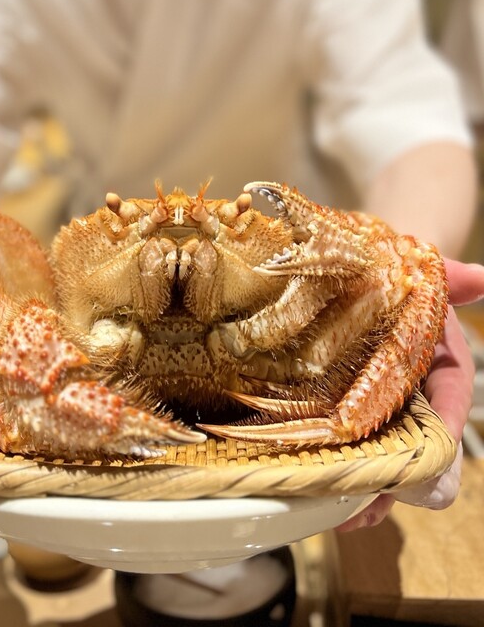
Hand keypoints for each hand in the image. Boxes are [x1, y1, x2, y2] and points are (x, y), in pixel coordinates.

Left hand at [338, 258, 483, 530]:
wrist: (360, 283)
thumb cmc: (396, 286)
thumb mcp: (422, 282)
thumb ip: (449, 281)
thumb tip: (481, 277)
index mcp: (440, 367)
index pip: (452, 401)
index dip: (446, 430)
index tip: (435, 455)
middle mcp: (414, 398)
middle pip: (419, 447)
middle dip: (405, 478)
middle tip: (385, 498)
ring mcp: (380, 415)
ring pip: (384, 462)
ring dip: (369, 491)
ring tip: (346, 513)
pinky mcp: (345, 421)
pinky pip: (349, 455)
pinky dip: (340, 479)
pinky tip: (321, 500)